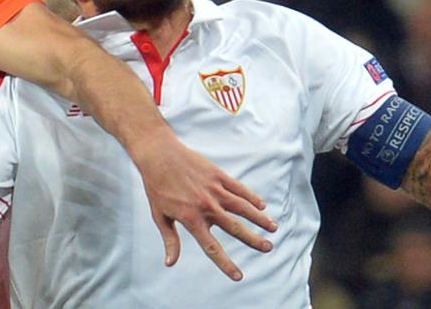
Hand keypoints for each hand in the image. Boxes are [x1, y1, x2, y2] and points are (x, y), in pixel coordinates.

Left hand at [135, 134, 276, 280]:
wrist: (159, 155)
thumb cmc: (156, 186)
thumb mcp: (159, 215)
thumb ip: (170, 239)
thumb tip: (170, 263)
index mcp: (191, 219)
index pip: (212, 247)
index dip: (225, 264)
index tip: (238, 276)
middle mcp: (206, 206)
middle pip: (235, 228)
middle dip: (253, 240)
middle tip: (268, 248)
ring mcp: (214, 190)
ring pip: (242, 207)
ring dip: (259, 218)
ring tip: (273, 228)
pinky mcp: (217, 175)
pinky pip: (239, 188)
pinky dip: (251, 197)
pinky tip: (261, 205)